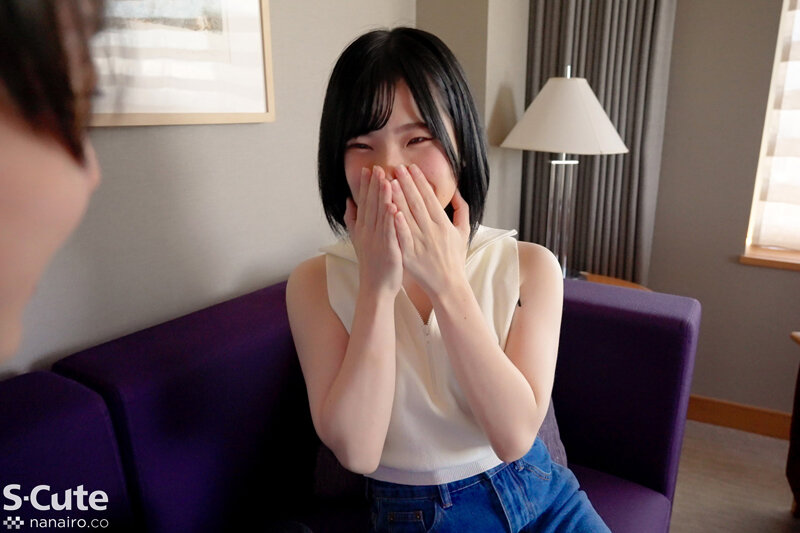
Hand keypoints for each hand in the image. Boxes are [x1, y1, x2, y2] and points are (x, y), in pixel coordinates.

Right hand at [344, 166, 402, 295]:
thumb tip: (348, 201)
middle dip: (374, 186)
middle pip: (370, 205)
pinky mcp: (387, 250)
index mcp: (362, 229)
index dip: (365, 186)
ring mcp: (376, 241)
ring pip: (379, 215)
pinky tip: (394, 206)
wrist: (375, 287)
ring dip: (382, 197)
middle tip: (377, 168)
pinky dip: (390, 219)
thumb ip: (352, 219)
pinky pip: (389, 232)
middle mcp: (367, 232)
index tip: (367, 169)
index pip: (363, 203)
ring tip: (386, 180)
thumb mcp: (358, 239)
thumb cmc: (371, 263)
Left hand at [390, 164, 469, 296]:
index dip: (420, 181)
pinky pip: (403, 236)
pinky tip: (392, 210)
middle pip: (418, 202)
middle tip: (397, 167)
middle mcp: (432, 231)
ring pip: (408, 216)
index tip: (411, 167)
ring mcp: (421, 243)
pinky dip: (399, 223)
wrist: (448, 285)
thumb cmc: (455, 258)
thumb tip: (456, 192)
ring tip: (390, 181)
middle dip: (407, 183)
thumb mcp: (463, 232)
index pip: (430, 197)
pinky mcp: (410, 255)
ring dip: (399, 198)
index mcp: (443, 224)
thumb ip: (461, 210)